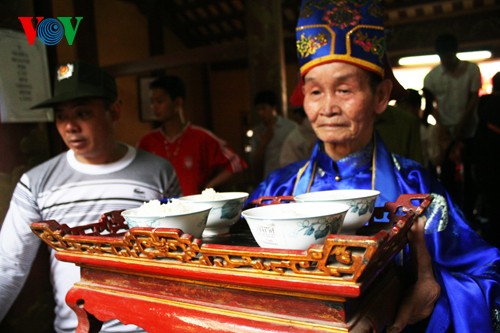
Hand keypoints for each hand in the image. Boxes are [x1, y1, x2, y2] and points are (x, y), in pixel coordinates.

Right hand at [387, 217, 439, 332]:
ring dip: (413, 236)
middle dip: (417, 234)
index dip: (418, 243)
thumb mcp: (405, 319)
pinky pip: (413, 255)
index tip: (415, 226)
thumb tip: (387, 329)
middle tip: (413, 215)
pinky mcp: (415, 272)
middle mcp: (426, 276)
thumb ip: (397, 324)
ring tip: (409, 219)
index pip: (422, 261)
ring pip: (418, 252)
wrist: (425, 319)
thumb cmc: (412, 315)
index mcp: (425, 284)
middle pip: (422, 252)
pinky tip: (403, 233)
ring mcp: (422, 273)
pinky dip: (409, 243)